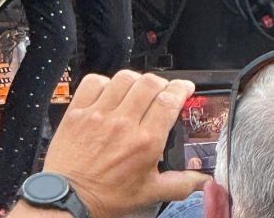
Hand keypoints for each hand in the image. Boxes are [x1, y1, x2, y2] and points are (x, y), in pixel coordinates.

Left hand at [36, 70, 209, 217]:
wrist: (70, 196)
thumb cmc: (110, 196)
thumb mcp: (151, 193)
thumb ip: (181, 183)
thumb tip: (205, 181)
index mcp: (145, 141)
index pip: (168, 101)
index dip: (180, 88)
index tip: (185, 87)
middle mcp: (123, 122)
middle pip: (148, 83)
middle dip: (161, 82)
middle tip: (163, 89)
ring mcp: (99, 113)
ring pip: (123, 78)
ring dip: (135, 80)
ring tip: (138, 89)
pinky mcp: (78, 109)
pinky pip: (94, 81)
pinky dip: (105, 81)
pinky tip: (110, 92)